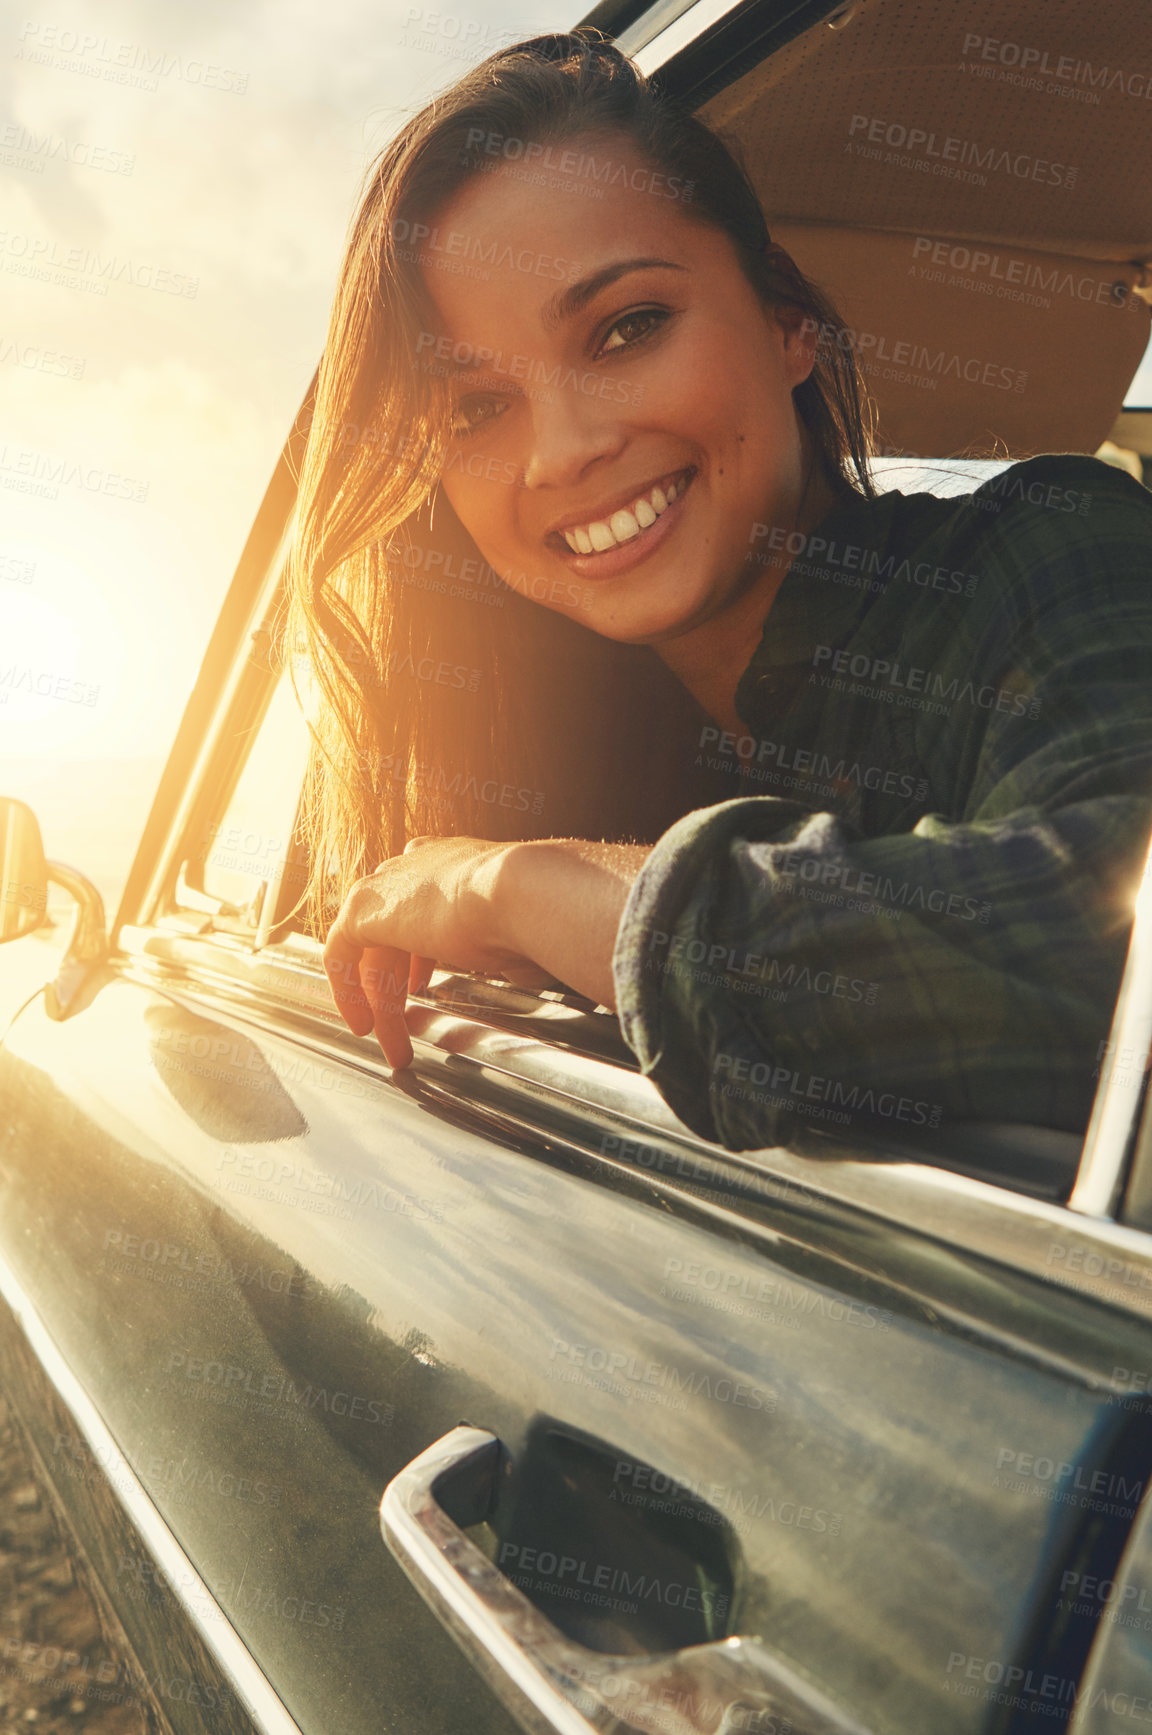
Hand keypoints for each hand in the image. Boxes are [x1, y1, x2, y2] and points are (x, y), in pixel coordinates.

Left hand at [323, 834, 652, 1069]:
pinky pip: (341, 953)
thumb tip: (541, 971)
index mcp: (459, 862)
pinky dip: (348, 991)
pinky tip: (364, 1023)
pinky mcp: (367, 908)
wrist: (527, 890)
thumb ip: (515, 948)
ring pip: (371, 950)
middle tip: (401, 1018)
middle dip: (391, 976)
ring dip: (380, 1001)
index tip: (421, 979)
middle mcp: (421, 865)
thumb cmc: (544, 910)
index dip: (417, 942)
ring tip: (394, 1043)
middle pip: (391, 925)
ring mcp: (391, 883)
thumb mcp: (526, 933)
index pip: (422, 892)